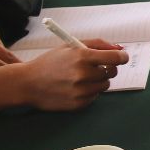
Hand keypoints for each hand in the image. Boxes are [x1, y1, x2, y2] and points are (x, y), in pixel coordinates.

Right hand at [0, 40, 129, 111]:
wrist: (27, 83)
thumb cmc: (50, 62)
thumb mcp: (71, 46)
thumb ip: (97, 44)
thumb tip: (119, 48)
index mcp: (82, 56)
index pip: (115, 58)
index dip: (122, 57)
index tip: (122, 57)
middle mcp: (82, 74)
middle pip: (112, 72)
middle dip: (108, 68)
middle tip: (97, 67)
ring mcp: (80, 91)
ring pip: (105, 85)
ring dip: (99, 81)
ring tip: (82, 77)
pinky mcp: (78, 104)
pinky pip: (95, 97)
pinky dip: (90, 92)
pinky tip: (75, 87)